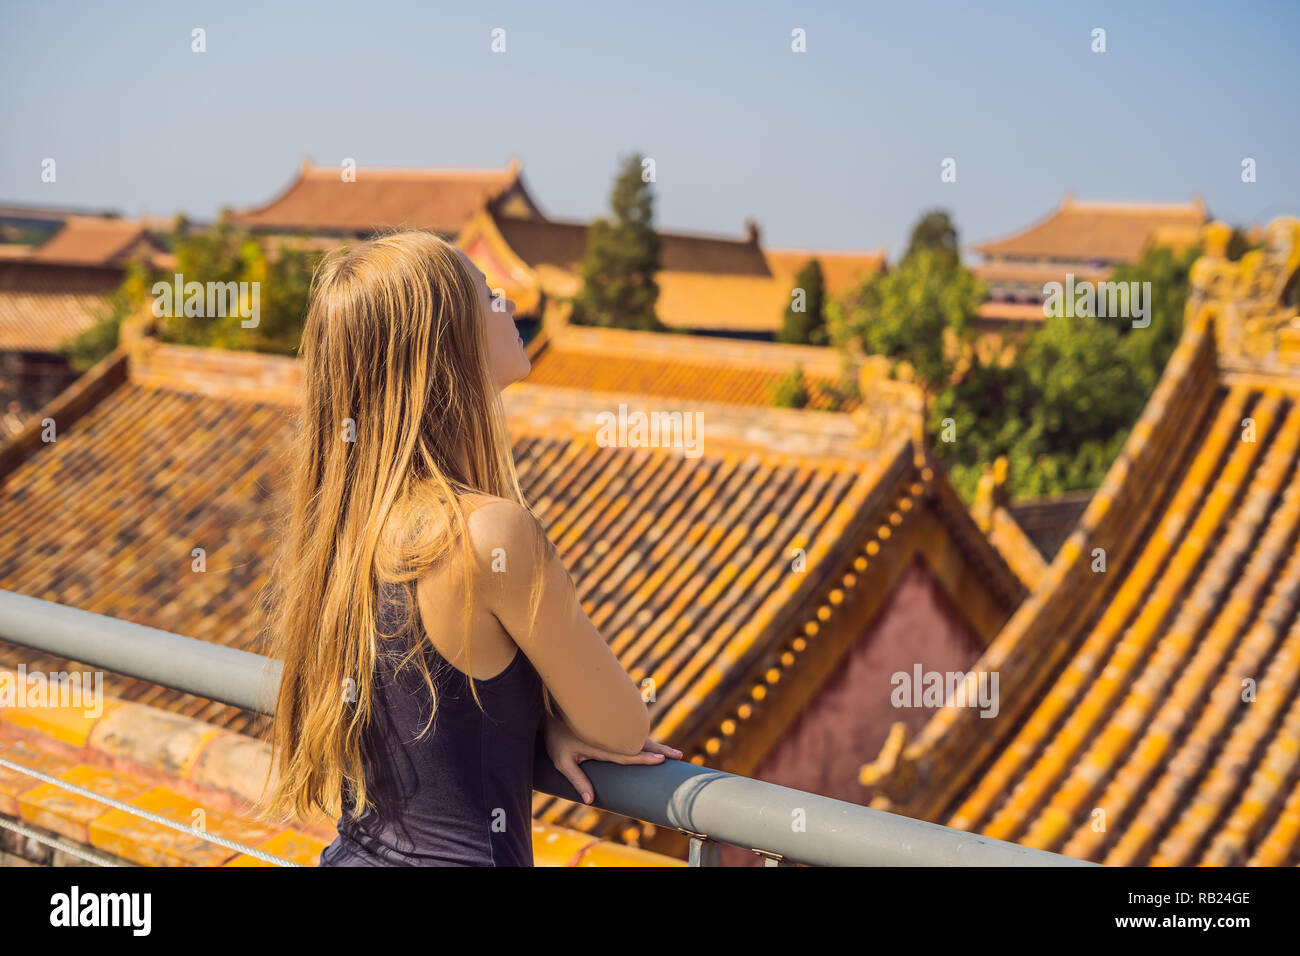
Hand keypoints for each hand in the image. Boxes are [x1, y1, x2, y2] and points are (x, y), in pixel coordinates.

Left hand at [542, 714, 681, 804]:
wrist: (551, 710)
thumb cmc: (555, 739)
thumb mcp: (561, 762)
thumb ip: (577, 780)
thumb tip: (591, 800)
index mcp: (599, 744)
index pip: (626, 753)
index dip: (644, 757)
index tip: (661, 760)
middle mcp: (610, 734)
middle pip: (640, 743)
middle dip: (660, 750)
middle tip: (678, 756)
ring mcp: (612, 728)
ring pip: (639, 736)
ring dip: (656, 745)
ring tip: (673, 753)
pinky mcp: (612, 725)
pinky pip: (632, 732)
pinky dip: (646, 739)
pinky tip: (655, 745)